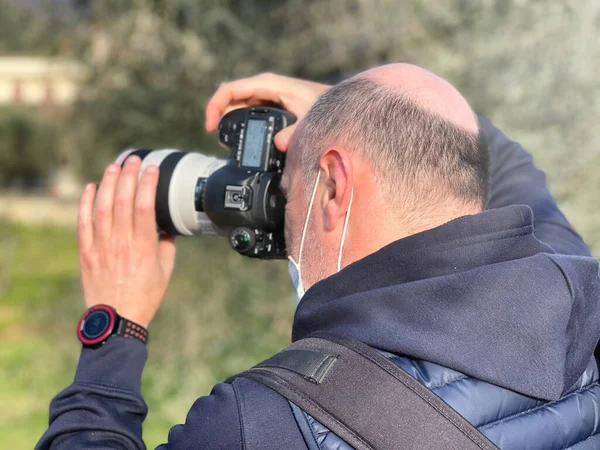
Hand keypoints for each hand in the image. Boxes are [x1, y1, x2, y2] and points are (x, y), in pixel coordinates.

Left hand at [77, 156, 175, 327]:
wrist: (118, 318)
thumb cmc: (146, 295)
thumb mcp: (166, 270)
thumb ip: (167, 244)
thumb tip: (167, 226)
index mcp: (143, 247)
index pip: (144, 206)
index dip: (147, 184)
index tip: (152, 169)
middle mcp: (121, 243)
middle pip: (122, 200)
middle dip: (128, 176)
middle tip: (133, 159)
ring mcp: (101, 246)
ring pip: (102, 207)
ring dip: (107, 183)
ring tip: (114, 167)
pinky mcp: (87, 252)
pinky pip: (83, 223)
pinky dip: (85, 203)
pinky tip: (91, 188)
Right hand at [205, 73, 330, 150]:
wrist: (340, 104)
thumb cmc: (325, 106)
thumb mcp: (310, 119)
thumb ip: (295, 132)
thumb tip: (279, 144)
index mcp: (267, 84)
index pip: (230, 90)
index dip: (214, 106)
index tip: (210, 127)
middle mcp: (264, 87)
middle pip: (231, 100)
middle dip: (221, 119)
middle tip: (222, 142)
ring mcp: (267, 95)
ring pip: (239, 107)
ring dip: (230, 123)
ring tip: (230, 144)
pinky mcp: (271, 105)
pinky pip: (249, 112)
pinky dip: (242, 125)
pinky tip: (244, 140)